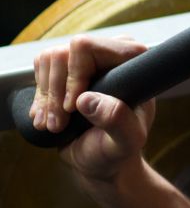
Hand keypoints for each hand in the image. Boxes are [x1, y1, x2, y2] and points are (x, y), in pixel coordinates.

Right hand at [29, 34, 154, 185]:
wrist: (101, 159)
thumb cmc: (118, 150)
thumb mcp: (125, 142)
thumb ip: (116, 120)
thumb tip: (86, 99)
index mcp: (131, 63)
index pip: (87, 48)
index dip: (74, 76)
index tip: (73, 107)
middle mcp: (109, 55)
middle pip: (62, 54)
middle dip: (56, 93)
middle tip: (58, 124)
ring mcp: (85, 60)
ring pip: (47, 61)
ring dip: (46, 98)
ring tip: (54, 125)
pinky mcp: (66, 70)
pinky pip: (40, 69)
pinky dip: (39, 98)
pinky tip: (47, 118)